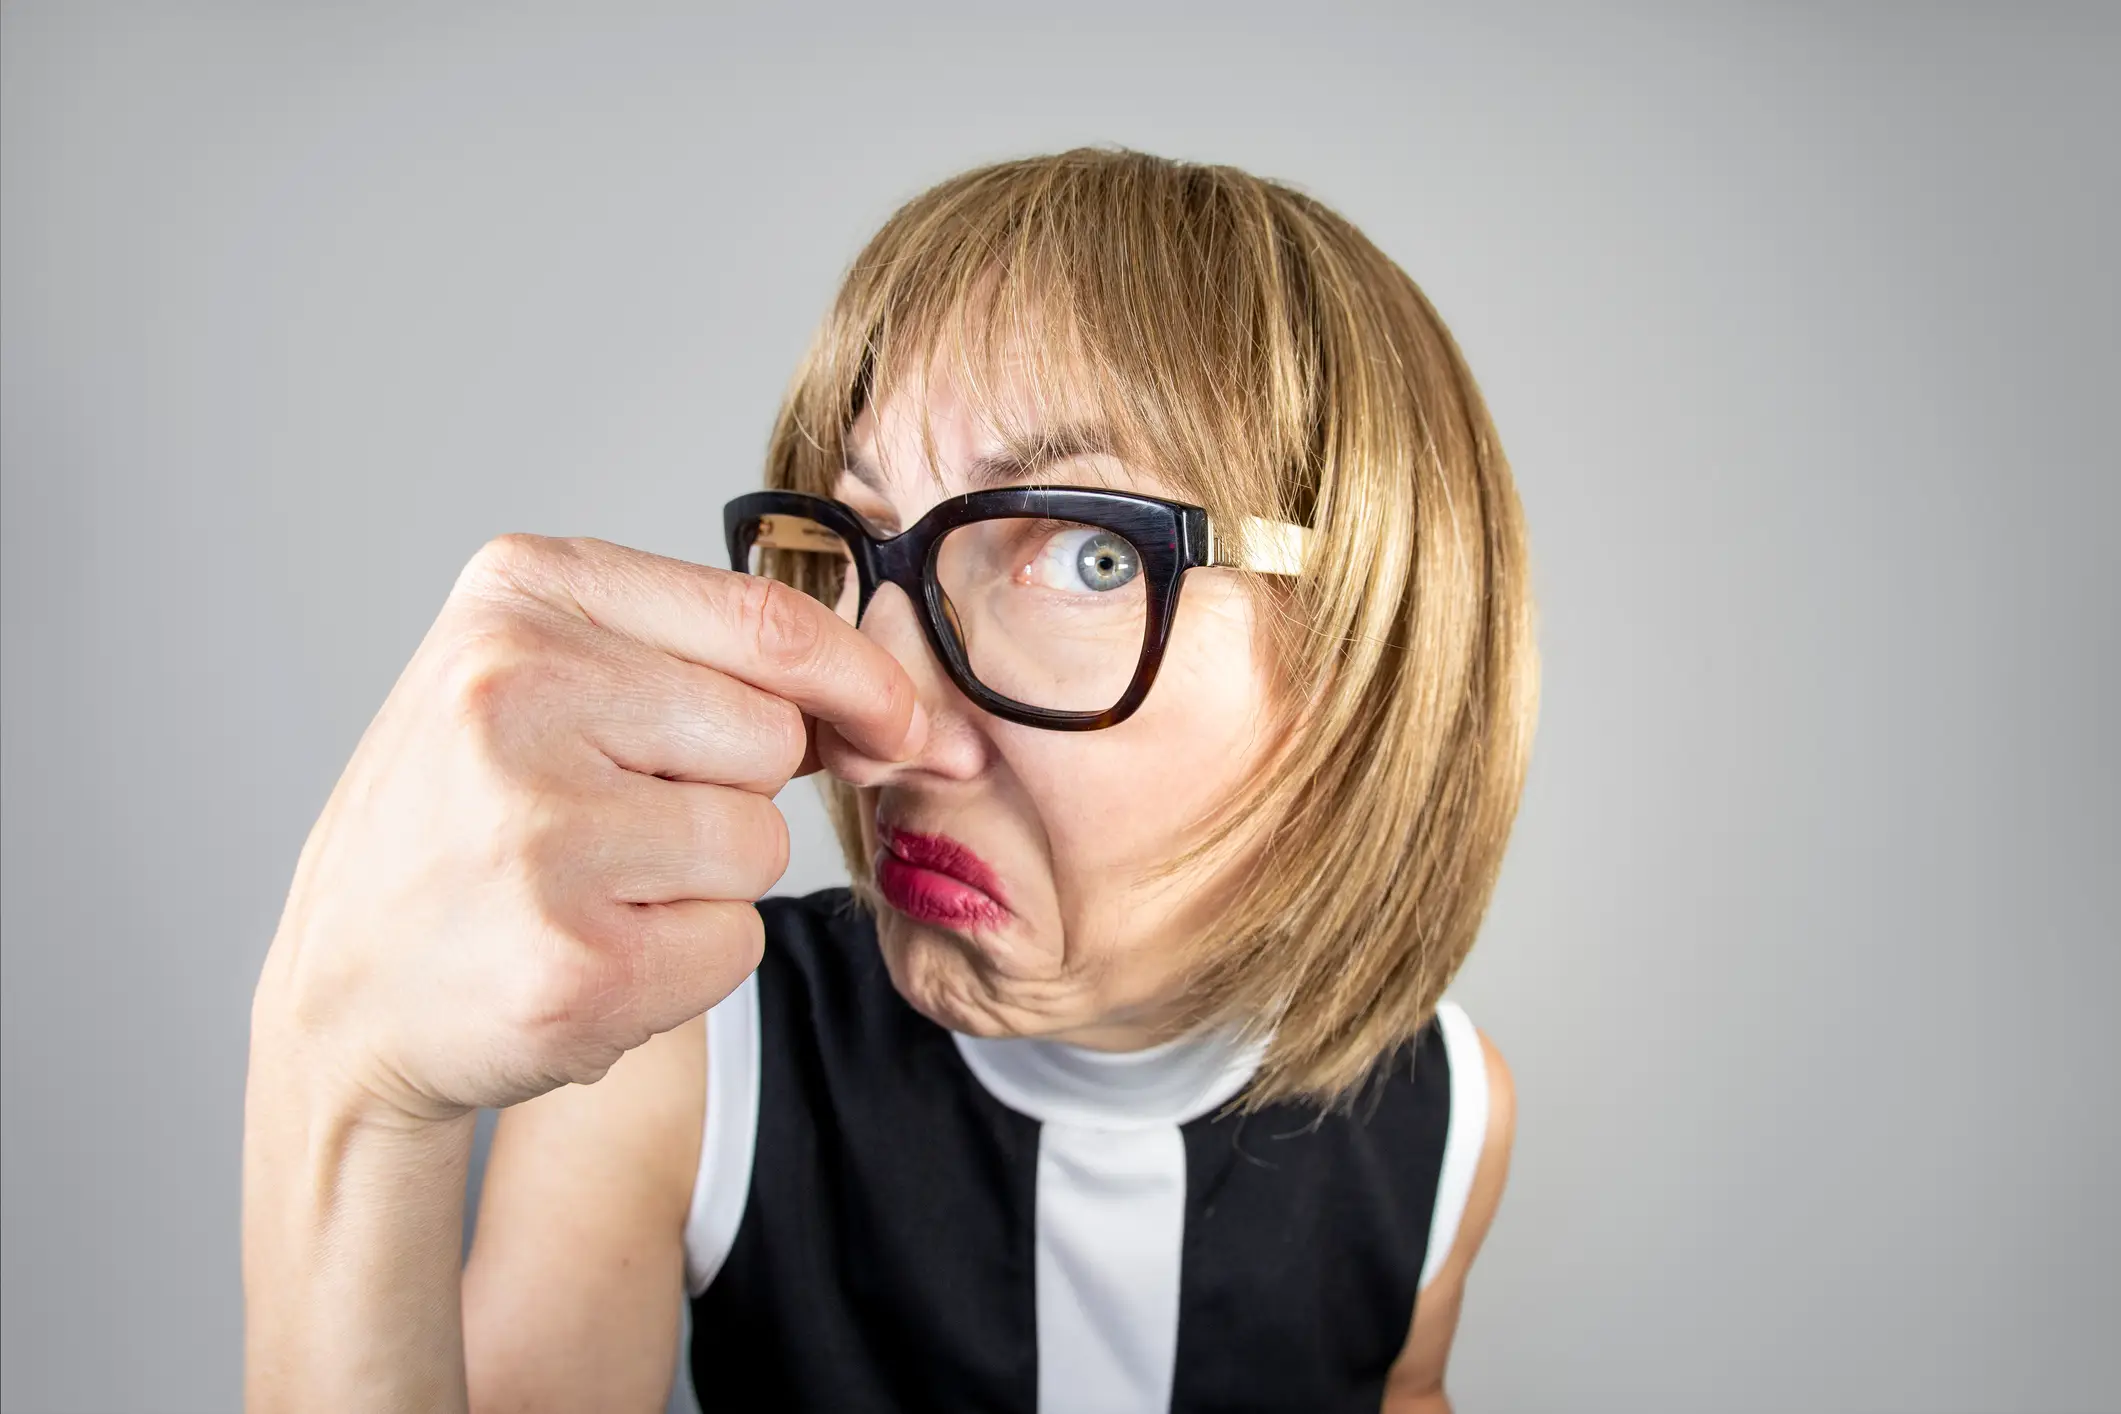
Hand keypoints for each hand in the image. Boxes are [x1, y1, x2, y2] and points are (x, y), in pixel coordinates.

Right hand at [252, 534, 921, 1123]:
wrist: (343, 995)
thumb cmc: (469, 826)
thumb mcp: (550, 684)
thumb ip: (706, 667)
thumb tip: (901, 709)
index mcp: (520, 594)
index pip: (765, 621)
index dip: (863, 682)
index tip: (905, 724)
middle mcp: (515, 691)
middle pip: (773, 737)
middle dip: (732, 792)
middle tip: (612, 824)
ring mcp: (541, 828)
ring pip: (760, 846)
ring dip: (707, 885)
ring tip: (588, 889)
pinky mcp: (573, 957)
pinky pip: (733, 944)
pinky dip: (685, 964)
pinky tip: (585, 953)